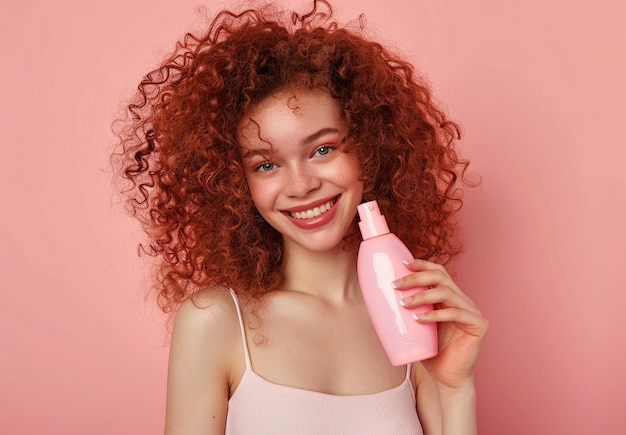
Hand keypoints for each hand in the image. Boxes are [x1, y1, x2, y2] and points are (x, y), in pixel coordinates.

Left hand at [393, 259, 488, 390]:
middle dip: (417, 277)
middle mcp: (463, 300)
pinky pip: (455, 313)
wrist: (445, 378)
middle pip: (441, 277)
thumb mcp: (416, 325)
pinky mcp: (479, 325)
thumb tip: (377, 295)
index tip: (403, 264)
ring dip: (422, 295)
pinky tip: (419, 318)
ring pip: (447, 292)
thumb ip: (408, 309)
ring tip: (404, 303)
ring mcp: (472, 312)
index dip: (422, 264)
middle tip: (396, 285)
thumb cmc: (429, 352)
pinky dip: (435, 314)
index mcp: (450, 297)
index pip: (439, 272)